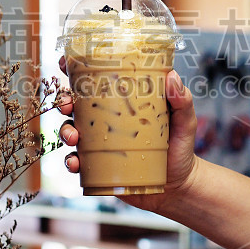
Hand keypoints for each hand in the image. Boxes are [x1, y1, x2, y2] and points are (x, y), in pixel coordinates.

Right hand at [57, 57, 198, 213]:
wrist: (178, 185)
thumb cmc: (180, 147)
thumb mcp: (184, 121)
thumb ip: (182, 100)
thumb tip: (172, 77)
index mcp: (122, 103)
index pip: (96, 83)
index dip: (76, 71)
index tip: (65, 62)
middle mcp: (106, 121)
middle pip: (76, 105)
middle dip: (64, 101)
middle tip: (67, 104)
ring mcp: (100, 144)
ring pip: (72, 132)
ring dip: (65, 131)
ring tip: (73, 138)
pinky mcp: (98, 167)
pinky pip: (78, 163)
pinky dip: (71, 162)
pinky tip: (76, 163)